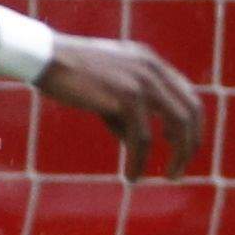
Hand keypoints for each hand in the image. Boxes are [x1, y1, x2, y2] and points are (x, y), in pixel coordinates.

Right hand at [38, 34, 207, 175]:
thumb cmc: (69, 73)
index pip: (188, 94)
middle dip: (191, 142)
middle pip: (191, 109)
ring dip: (178, 155)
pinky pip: (143, 137)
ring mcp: (142, 80)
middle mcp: (153, 68)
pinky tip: (132, 176)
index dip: (192, 123)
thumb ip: (126, 110)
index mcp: (150, 62)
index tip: (184, 145)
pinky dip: (140, 160)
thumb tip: (136, 142)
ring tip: (171, 176)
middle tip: (181, 167)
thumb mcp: (106, 87)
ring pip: (176, 124)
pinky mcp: (126, 96)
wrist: (43, 57)